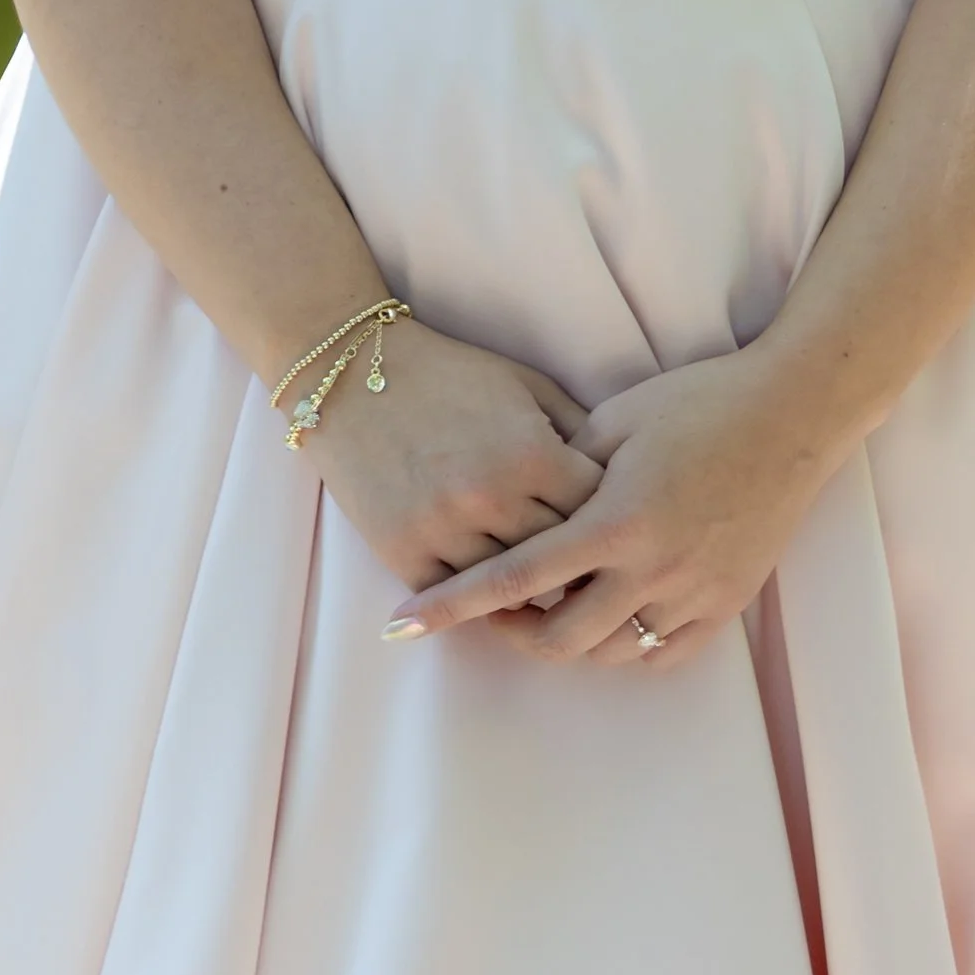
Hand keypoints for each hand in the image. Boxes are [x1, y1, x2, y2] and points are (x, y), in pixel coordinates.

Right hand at [301, 317, 602, 590]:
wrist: (350, 376)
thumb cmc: (451, 375)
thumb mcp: (527, 386)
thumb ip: (580, 430)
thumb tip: (624, 478)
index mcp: (532, 453)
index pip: (598, 509)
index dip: (611, 515)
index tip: (617, 521)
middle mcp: (491, 498)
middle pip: (561, 557)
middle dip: (578, 557)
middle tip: (591, 564)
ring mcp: (444, 530)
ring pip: (509, 588)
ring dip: (528, 586)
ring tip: (545, 584)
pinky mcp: (401, 552)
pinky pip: (455, 599)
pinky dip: (474, 597)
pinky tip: (488, 589)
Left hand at [387, 349, 839, 665]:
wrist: (794, 411)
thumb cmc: (700, 401)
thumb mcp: (615, 418)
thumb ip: (560, 469)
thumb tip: (519, 506)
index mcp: (614, 520)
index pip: (514, 579)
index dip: (453, 606)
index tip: (403, 625)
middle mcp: (652, 568)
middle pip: (557, 637)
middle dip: (510, 634)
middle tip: (486, 615)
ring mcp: (694, 592)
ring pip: (609, 654)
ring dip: (569, 642)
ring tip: (546, 613)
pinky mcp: (727, 602)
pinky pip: (663, 653)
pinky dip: (626, 647)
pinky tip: (609, 621)